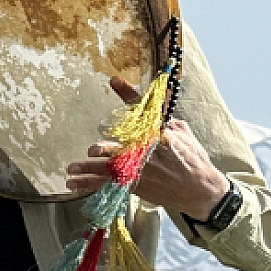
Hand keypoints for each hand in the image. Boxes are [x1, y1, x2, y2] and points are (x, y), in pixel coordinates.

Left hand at [63, 77, 229, 218]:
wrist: (200, 190)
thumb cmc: (193, 158)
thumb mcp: (184, 133)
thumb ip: (164, 123)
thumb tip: (149, 114)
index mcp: (160, 134)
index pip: (143, 110)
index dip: (128, 93)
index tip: (114, 81)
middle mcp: (148, 153)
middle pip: (121, 149)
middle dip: (105, 151)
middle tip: (92, 151)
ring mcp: (140, 172)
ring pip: (109, 170)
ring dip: (88, 171)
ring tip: (71, 170)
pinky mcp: (135, 186)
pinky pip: (107, 185)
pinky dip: (90, 186)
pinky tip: (74, 186)